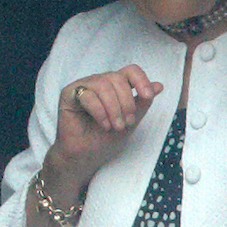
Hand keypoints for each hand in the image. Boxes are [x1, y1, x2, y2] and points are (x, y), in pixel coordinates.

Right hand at [43, 64, 164, 197]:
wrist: (86, 155)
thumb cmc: (105, 139)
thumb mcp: (131, 120)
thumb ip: (143, 103)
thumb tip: (159, 85)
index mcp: (115, 85)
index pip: (130, 70)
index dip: (140, 80)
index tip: (147, 96)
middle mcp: (99, 82)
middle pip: (117, 77)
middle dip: (126, 102)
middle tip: (127, 123)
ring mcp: (83, 87)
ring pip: (102, 84)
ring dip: (113, 108)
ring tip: (115, 126)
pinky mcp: (68, 94)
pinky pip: (86, 95)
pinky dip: (99, 111)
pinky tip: (103, 125)